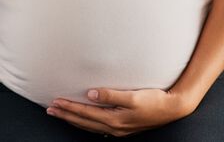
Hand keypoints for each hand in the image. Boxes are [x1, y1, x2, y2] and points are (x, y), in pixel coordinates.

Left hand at [46, 88, 195, 136]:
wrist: (173, 108)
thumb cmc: (154, 100)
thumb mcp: (133, 96)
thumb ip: (111, 95)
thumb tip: (91, 93)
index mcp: (114, 119)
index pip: (85, 114)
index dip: (69, 107)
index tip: (55, 101)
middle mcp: (114, 127)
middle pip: (83, 122)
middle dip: (66, 115)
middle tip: (50, 109)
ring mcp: (118, 129)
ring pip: (89, 126)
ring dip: (73, 119)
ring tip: (60, 113)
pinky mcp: (123, 127)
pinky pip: (97, 127)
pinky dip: (85, 123)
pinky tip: (82, 120)